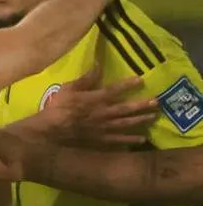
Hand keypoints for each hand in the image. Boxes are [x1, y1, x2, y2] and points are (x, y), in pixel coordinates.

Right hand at [39, 63, 157, 146]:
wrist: (49, 131)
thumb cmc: (57, 107)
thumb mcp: (67, 89)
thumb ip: (85, 79)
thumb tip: (98, 65)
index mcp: (94, 100)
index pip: (114, 90)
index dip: (128, 85)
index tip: (141, 80)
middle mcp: (102, 114)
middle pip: (126, 109)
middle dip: (142, 105)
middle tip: (156, 102)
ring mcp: (102, 128)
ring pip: (125, 124)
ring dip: (140, 121)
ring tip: (153, 117)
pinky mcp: (100, 140)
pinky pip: (118, 140)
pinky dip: (130, 140)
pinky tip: (141, 139)